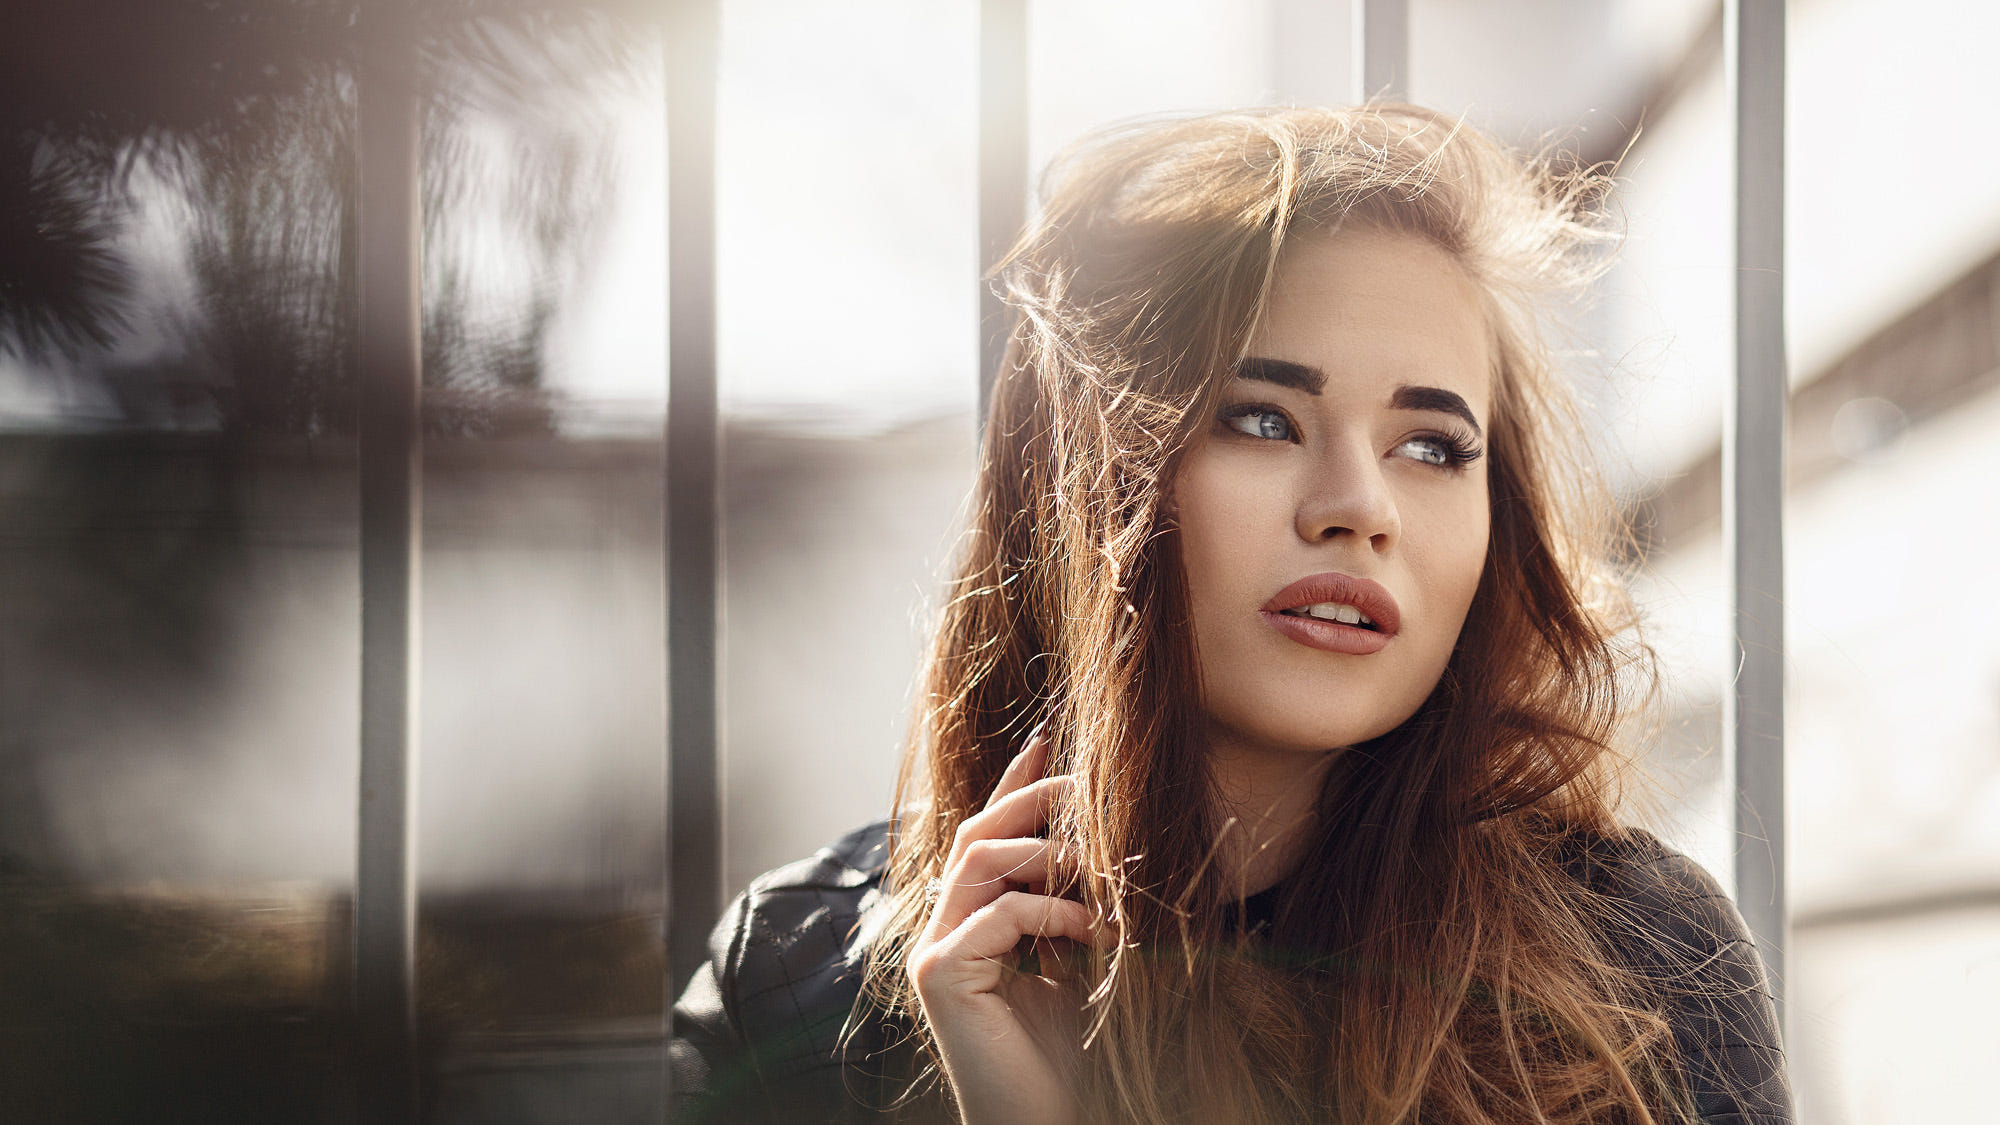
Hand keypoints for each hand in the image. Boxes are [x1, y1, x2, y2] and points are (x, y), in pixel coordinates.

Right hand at [907, 732, 1107, 1124]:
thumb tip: (1113, 836)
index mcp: (970, 923)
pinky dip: (1051, 910)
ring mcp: (934, 952)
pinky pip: (995, 914)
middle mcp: (942, 930)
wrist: (1048, 1123)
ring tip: (1101, 867)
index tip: (1049, 741)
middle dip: (1033, 798)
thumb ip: (1076, 902)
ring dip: (1049, 853)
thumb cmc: (1073, 1056)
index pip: (985, 833)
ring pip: (980, 860)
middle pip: (978, 833)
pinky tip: (1094, 929)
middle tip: (1087, 783)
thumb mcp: (1080, 959)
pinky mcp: (941, 977)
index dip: (1014, 783)